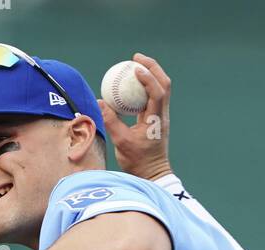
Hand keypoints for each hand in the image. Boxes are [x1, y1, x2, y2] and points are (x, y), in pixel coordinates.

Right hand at [98, 51, 171, 180]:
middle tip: (135, 58)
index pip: (157, 93)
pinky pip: (153, 96)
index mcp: (156, 120)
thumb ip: (111, 121)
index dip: (148, 77)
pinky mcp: (157, 119)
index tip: (135, 67)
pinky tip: (131, 84)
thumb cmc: (138, 162)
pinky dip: (145, 86)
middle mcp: (162, 115)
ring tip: (134, 65)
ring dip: (151, 74)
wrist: (152, 175)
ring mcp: (161, 117)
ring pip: (161, 88)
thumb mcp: (121, 142)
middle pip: (164, 84)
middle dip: (152, 67)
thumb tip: (99, 101)